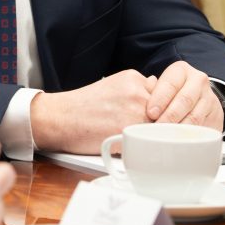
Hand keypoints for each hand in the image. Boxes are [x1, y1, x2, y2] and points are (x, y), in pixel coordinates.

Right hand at [30, 69, 152, 152]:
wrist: (61, 118)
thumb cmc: (84, 105)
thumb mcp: (112, 84)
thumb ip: (137, 87)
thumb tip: (156, 84)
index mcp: (134, 78)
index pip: (162, 94)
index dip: (156, 109)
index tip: (146, 116)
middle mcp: (137, 92)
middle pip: (164, 112)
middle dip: (154, 122)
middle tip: (135, 129)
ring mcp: (135, 111)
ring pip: (157, 128)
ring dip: (148, 134)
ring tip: (128, 136)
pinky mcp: (130, 131)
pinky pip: (146, 142)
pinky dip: (139, 145)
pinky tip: (125, 143)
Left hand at [146, 60, 223, 130]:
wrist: (197, 99)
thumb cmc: (172, 93)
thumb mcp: (160, 87)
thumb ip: (151, 91)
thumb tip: (141, 97)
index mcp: (181, 70)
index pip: (170, 83)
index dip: (159, 99)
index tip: (151, 113)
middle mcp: (198, 80)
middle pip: (184, 100)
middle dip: (169, 116)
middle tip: (158, 128)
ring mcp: (209, 97)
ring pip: (194, 116)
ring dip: (179, 129)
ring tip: (167, 137)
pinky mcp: (216, 115)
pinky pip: (204, 128)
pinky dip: (191, 137)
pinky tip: (181, 142)